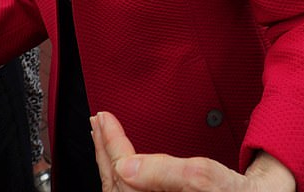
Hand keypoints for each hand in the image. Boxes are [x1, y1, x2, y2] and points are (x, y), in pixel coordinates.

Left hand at [91, 111, 295, 191]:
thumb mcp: (206, 178)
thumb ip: (166, 172)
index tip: (104, 118)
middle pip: (117, 186)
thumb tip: (126, 167)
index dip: (112, 145)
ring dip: (110, 161)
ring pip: (123, 191)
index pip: (124, 177)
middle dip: (104, 152)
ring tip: (102, 137)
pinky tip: (122, 162)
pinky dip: (123, 173)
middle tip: (97, 122)